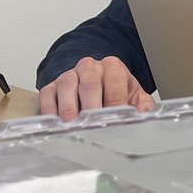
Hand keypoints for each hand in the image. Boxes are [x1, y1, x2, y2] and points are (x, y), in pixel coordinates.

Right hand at [39, 56, 153, 120]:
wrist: (96, 80)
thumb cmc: (115, 90)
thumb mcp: (133, 95)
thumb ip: (142, 104)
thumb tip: (144, 113)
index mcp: (113, 68)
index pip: (115, 87)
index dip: (115, 106)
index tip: (114, 122)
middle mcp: (90, 67)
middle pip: (90, 85)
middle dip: (91, 106)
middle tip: (91, 125)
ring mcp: (69, 75)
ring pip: (67, 86)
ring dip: (69, 107)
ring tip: (71, 125)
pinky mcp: (52, 86)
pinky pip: (48, 95)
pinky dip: (50, 109)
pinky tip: (54, 122)